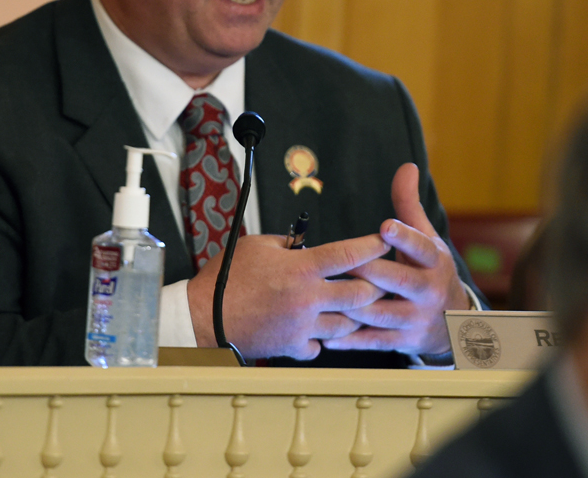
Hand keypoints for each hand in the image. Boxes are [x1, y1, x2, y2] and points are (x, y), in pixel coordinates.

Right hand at [187, 233, 390, 359]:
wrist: (204, 316)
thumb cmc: (225, 278)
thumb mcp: (256, 246)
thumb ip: (286, 244)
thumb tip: (304, 245)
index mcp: (300, 268)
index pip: (349, 254)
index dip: (373, 245)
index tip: (384, 241)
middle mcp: (307, 298)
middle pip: (361, 294)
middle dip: (375, 285)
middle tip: (376, 279)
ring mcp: (302, 326)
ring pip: (347, 325)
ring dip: (353, 314)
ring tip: (351, 305)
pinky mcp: (292, 346)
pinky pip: (320, 346)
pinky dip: (322, 338)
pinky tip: (317, 329)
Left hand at [325, 163, 469, 354]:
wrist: (453, 322)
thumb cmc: (429, 270)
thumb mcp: (427, 238)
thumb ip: (409, 205)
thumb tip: (406, 166)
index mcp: (433, 261)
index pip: (422, 247)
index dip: (404, 238)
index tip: (385, 227)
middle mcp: (427, 290)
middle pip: (398, 281)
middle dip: (372, 273)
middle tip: (345, 264)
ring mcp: (415, 318)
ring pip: (382, 313)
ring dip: (355, 307)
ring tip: (326, 299)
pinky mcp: (403, 341)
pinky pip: (374, 341)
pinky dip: (349, 339)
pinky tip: (325, 334)